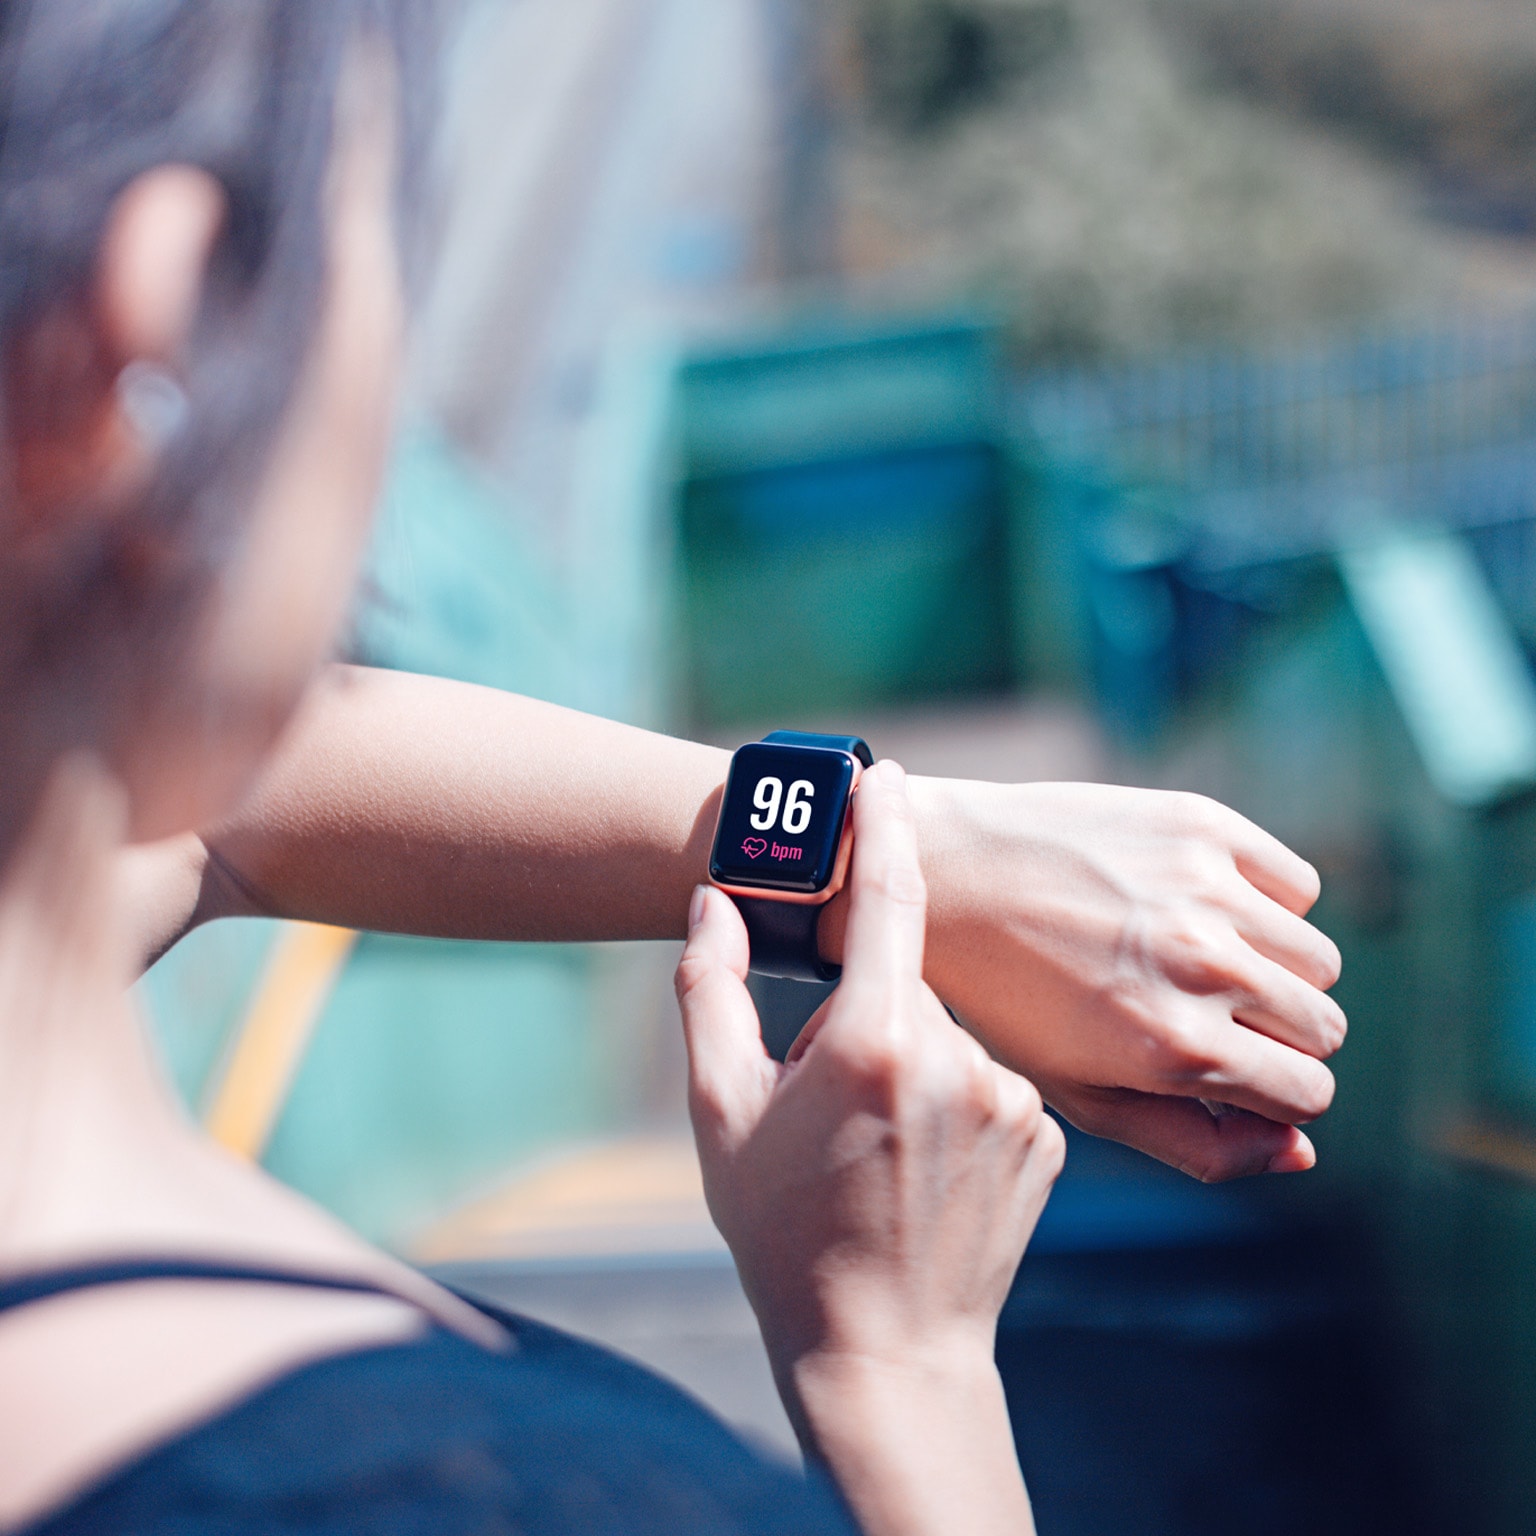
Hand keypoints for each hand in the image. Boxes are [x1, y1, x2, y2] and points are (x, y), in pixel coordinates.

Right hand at [676, 760, 1060, 1535]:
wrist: (884, 1352)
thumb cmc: (783, 1232)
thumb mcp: (718, 1113)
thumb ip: (710, 992)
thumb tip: (715, 905)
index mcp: (875, 1039)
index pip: (889, 900)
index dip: (882, 827)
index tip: (881, 776)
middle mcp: (960, 1057)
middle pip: (906, 989)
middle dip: (866, 1021)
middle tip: (827, 1105)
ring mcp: (1016, 1099)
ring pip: (953, 1039)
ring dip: (913, 1068)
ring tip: (877, 1153)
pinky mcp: (1051, 1137)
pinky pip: (994, 1085)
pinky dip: (958, 1105)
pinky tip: (925, 1169)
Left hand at [889, 779, 1343, 1181]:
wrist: (945, 873)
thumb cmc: (1009, 999)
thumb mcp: (1083, 1094)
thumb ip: (1198, 1144)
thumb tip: (1302, 1154)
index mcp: (1175, 1047)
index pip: (1309, 1095)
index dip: (1275, 1095)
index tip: (1230, 1075)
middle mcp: (1203, 966)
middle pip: (1324, 1027)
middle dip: (1277, 1037)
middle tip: (1203, 1016)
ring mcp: (1206, 889)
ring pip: (1317, 959)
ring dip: (1273, 971)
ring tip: (1193, 962)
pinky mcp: (1201, 825)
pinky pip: (1297, 885)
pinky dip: (1264, 903)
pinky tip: (1196, 907)